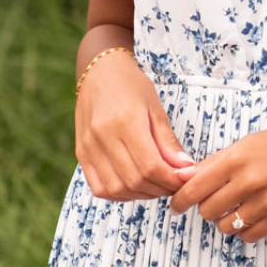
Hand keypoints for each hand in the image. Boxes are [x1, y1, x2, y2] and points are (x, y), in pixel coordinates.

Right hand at [76, 53, 197, 201]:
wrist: (99, 71)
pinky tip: (134, 185)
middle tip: (173, 184)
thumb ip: (168, 142)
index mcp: (125, 122)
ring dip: (141, 195)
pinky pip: (99, 188)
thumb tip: (186, 170)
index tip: (184, 180)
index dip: (170, 180)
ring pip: (116, 189)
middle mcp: (102, 136)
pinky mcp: (81, 154)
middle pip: (134, 181)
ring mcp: (88, 147)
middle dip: (159, 189)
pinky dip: (120, 193)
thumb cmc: (131, 86)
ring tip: (155, 185)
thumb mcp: (155, 109)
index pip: (151, 166)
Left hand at [166, 118, 266, 242]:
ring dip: (225, 220)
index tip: (176, 206)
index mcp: (237, 159)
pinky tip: (252, 216)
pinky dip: (244, 229)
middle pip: (207, 210)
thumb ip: (218, 162)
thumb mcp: (250, 142)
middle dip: (205, 208)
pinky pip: (248, 235)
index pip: (193, 188)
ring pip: (225, 226)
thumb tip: (187, 178)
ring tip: (236, 207)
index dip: (180, 200)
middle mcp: (250, 181)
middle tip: (214, 202)